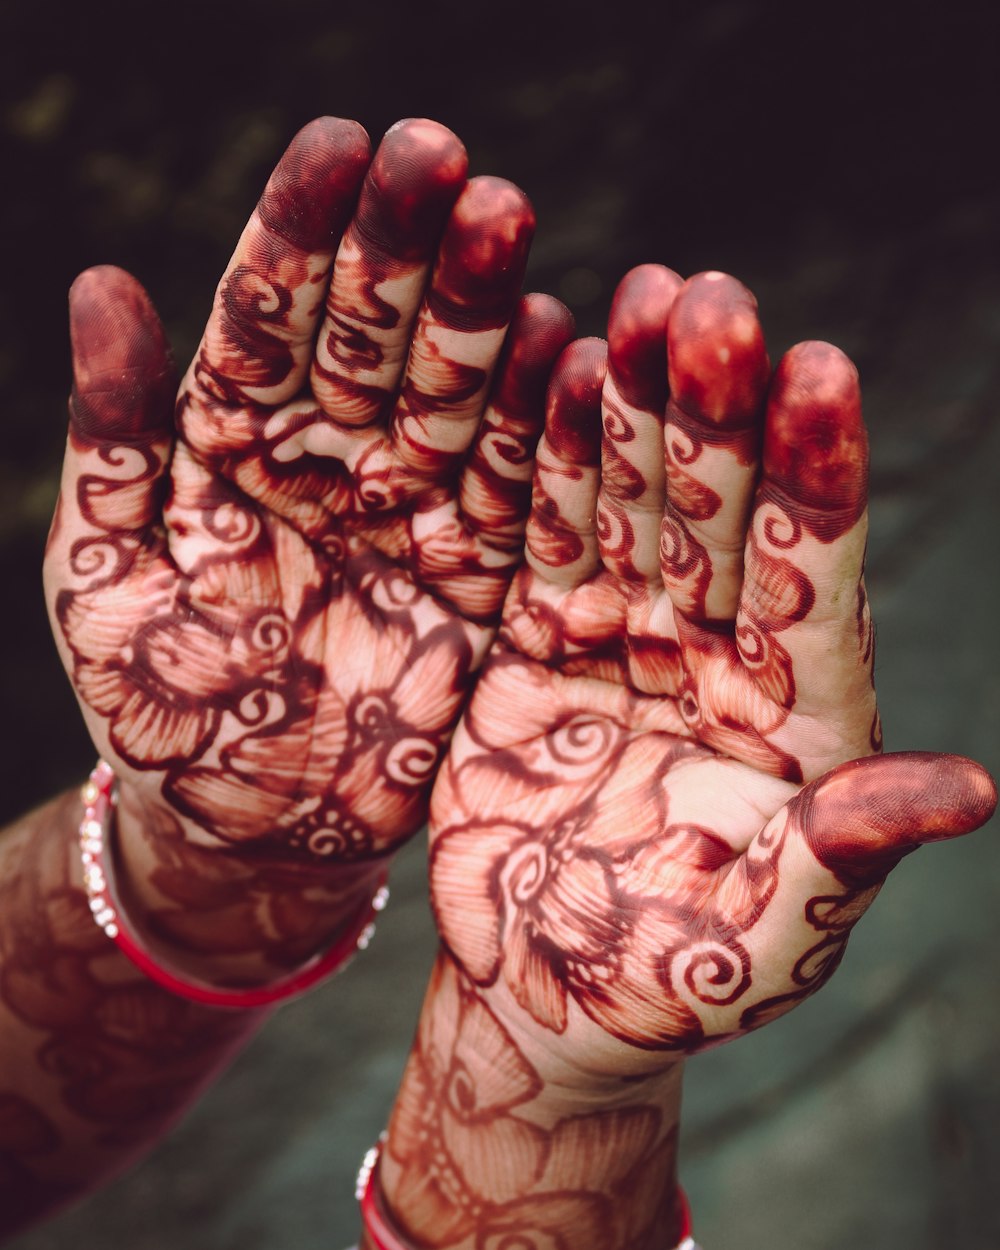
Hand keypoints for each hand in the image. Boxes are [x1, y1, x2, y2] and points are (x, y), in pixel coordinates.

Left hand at [43, 117, 573, 973]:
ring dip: (484, 313)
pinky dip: (542, 432)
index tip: (344, 146)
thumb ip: (114, 441)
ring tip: (509, 223)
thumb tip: (102, 281)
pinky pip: (516, 497)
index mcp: (232, 442)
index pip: (269, 314)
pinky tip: (567, 352)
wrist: (244, 823)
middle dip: (408, 249)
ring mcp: (414, 514)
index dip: (302, 232)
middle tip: (448, 164)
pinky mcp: (481, 579)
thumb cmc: (153, 705)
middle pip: (376, 336)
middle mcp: (332, 459)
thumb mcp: (104, 574)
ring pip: (456, 396)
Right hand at [375, 266, 995, 1247]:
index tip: (821, 370)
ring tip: (645, 296)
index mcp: (794, 714)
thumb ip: (848, 857)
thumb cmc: (673, 983)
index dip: (817, 477)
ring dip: (641, 404)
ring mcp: (627, 638)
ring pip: (638, 502)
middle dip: (720, 408)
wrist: (549, 993)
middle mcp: (718, 655)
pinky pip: (548, 537)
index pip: (812, 577)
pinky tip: (558, 369)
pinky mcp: (542, 640)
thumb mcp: (772, 937)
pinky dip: (552, 460)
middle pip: (724, 514)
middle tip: (713, 297)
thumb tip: (969, 790)